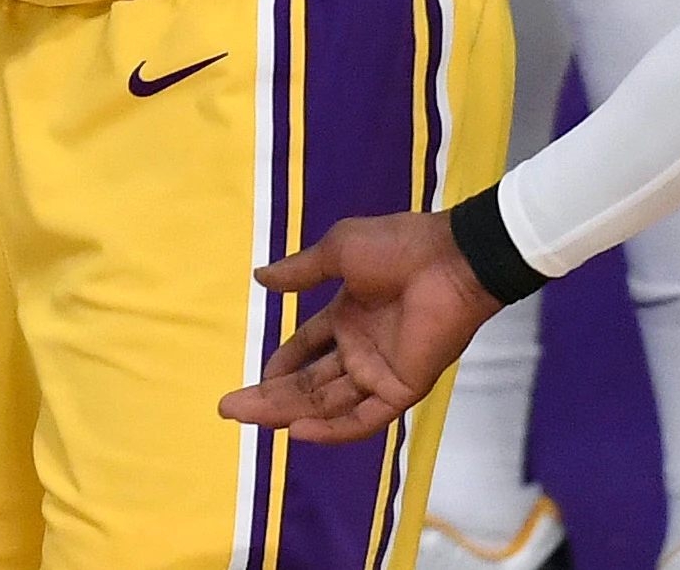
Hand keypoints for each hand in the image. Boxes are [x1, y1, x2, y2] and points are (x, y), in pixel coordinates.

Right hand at [215, 209, 503, 442]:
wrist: (451, 258)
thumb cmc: (398, 248)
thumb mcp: (338, 251)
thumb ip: (301, 271)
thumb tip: (259, 278)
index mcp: (347, 318)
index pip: (306, 350)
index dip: (280, 365)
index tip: (254, 378)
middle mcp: (360, 350)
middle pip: (307, 383)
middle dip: (268, 396)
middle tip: (229, 408)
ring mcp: (379, 372)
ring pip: (326, 403)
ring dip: (287, 412)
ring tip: (248, 418)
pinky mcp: (400, 388)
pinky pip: (364, 418)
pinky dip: (333, 429)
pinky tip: (298, 432)